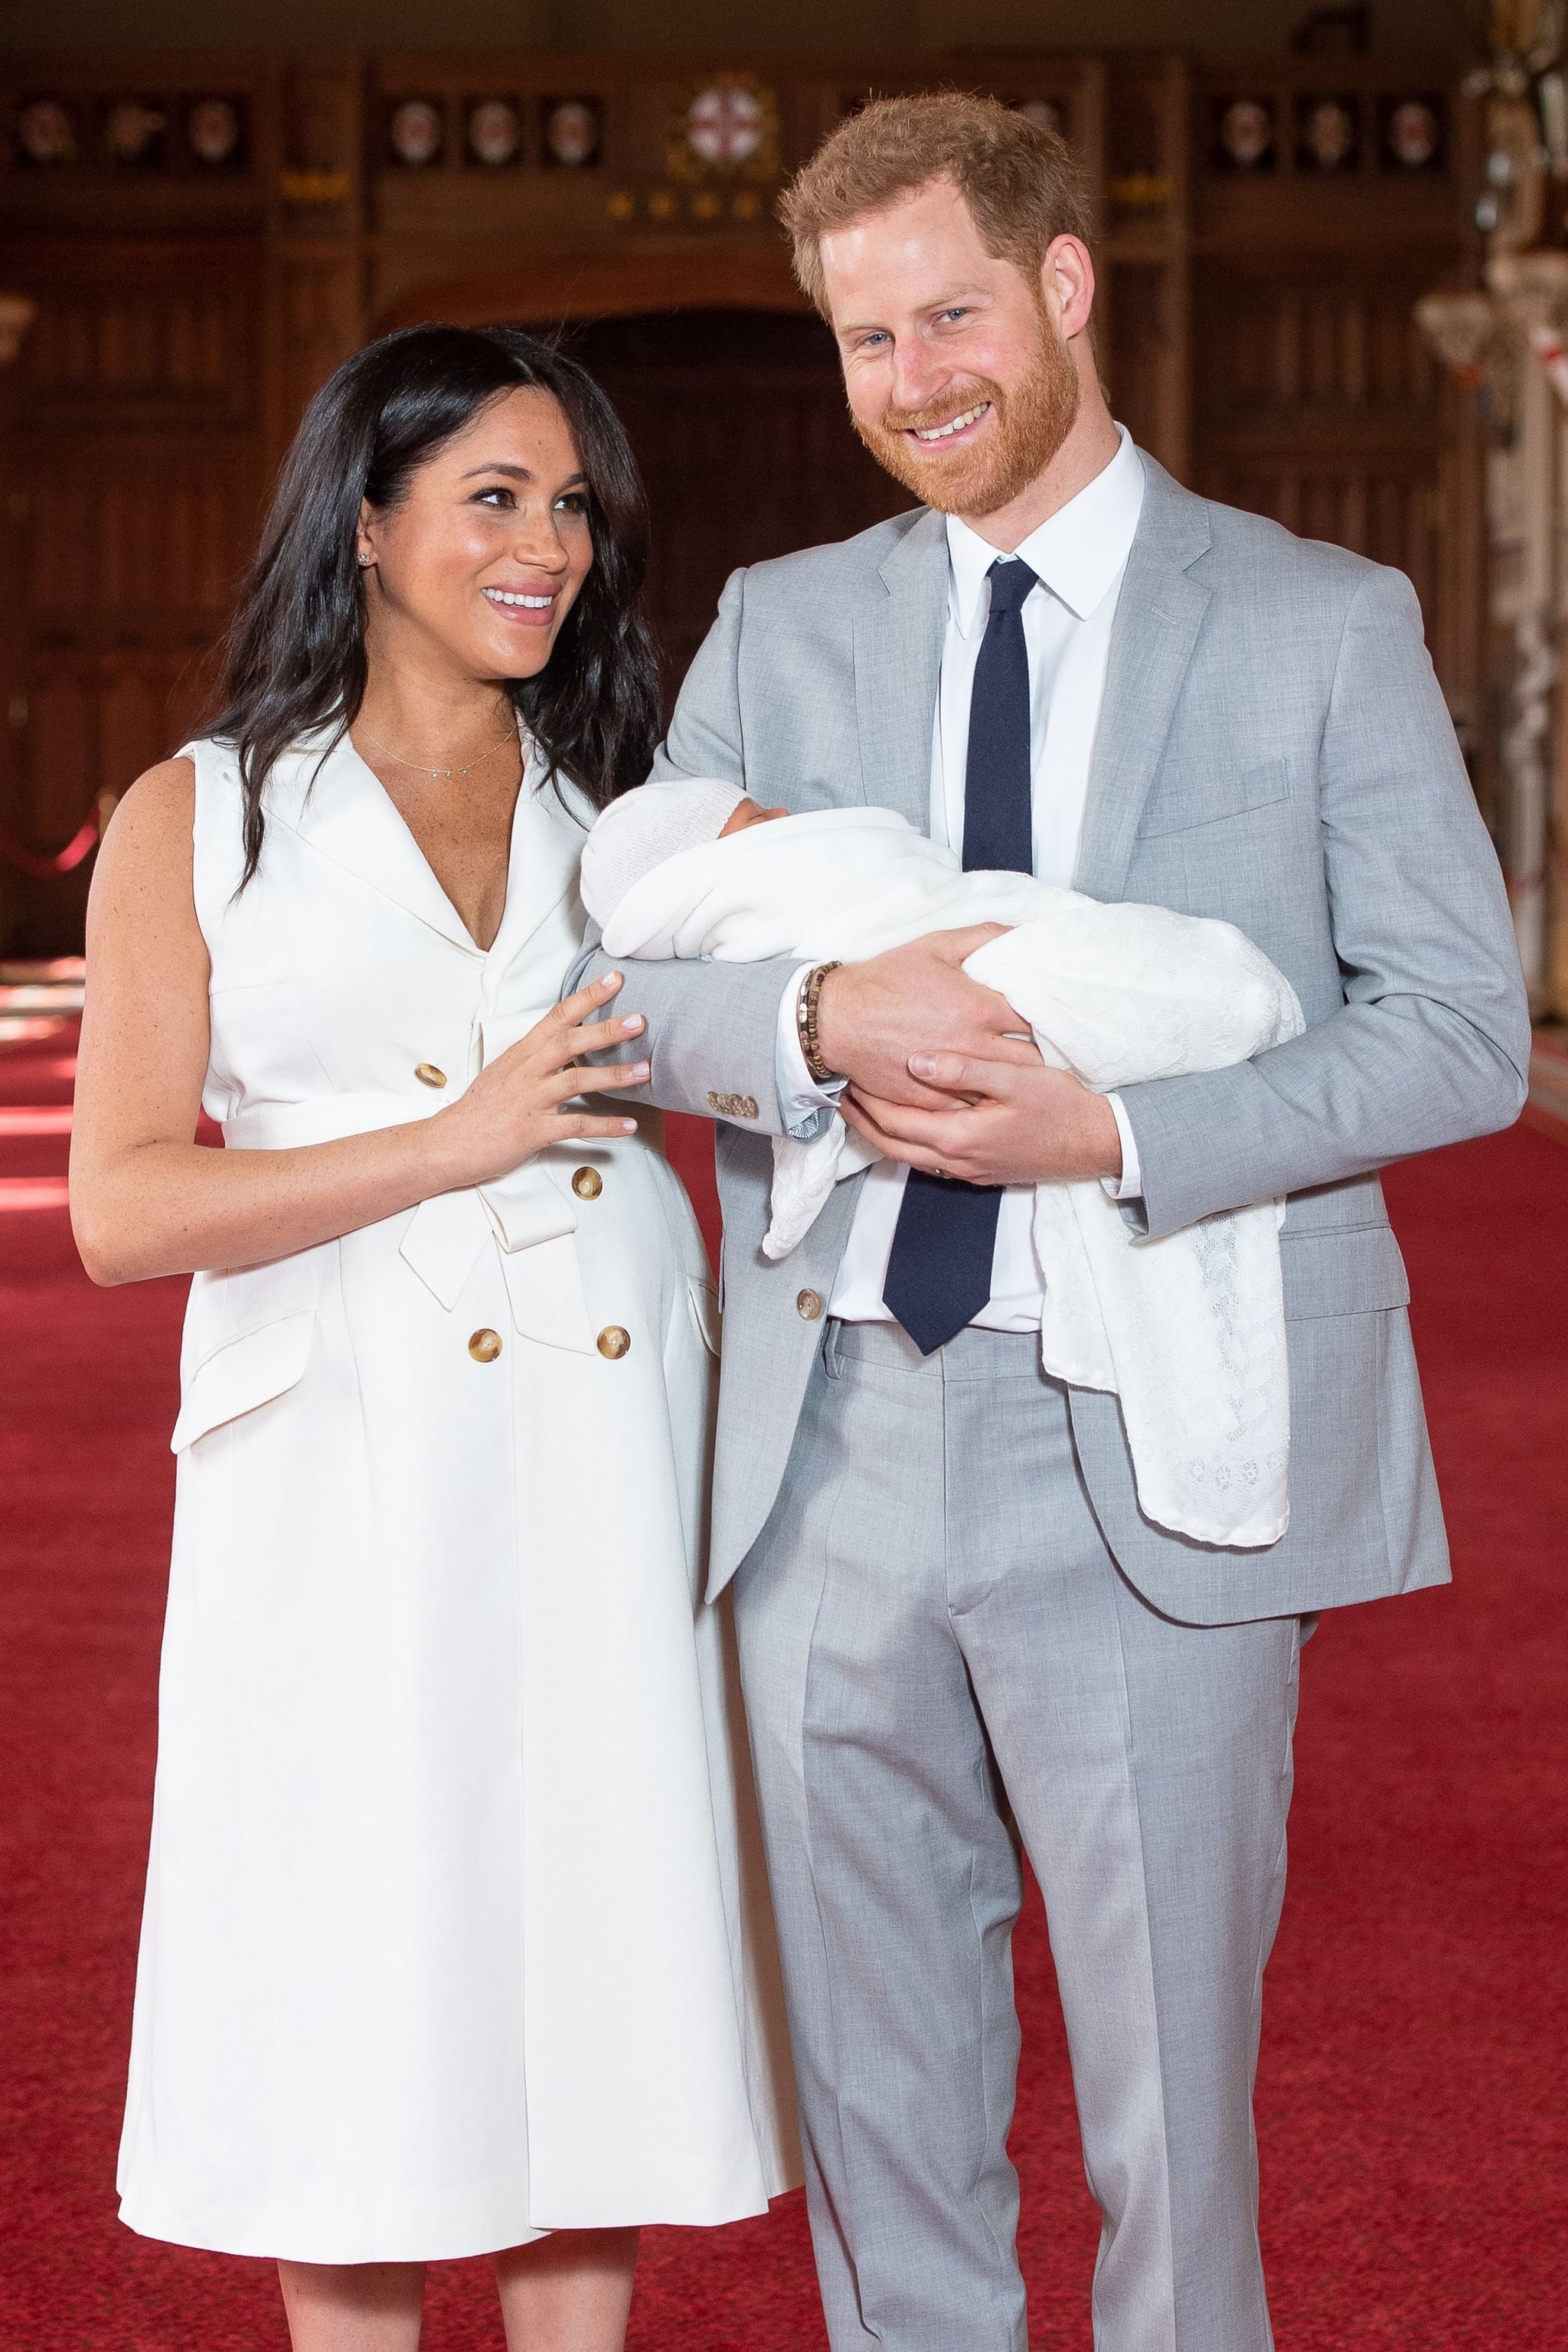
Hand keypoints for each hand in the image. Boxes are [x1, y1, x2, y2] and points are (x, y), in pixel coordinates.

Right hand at [431, 971, 648, 1186]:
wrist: (448, 1144)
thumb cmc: (480, 1109)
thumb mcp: (505, 1072)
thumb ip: (536, 1057)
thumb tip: (569, 1042)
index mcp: (521, 1054)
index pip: (556, 1017)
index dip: (587, 997)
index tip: (615, 980)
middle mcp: (526, 1072)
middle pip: (568, 1042)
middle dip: (605, 1030)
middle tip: (639, 1020)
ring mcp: (529, 1101)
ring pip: (575, 1081)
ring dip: (612, 1075)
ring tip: (644, 1071)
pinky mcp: (532, 1131)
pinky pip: (574, 1126)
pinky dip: (604, 1126)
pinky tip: (629, 1125)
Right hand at [814, 927, 1040, 1109]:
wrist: (838, 1019)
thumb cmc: (887, 979)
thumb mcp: (936, 945)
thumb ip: (984, 936)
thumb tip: (1021, 933)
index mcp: (980, 1007)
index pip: (1038, 1020)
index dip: (1049, 1020)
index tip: (1051, 1019)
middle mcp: (972, 1046)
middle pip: (1030, 1060)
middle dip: (1039, 1054)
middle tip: (1042, 1049)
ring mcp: (952, 1078)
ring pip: (1003, 1088)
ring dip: (1013, 1081)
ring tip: (1020, 1075)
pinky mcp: (932, 1100)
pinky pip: (971, 1107)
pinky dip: (981, 1100)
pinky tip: (986, 1093)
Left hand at [841, 1052, 1123, 1186]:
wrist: (1096, 1144)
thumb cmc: (1061, 1107)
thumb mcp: (1016, 1078)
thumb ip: (965, 1069)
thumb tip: (917, 1061)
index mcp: (959, 1137)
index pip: (894, 1121)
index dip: (866, 1100)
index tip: (848, 1076)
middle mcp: (956, 1161)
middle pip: (891, 1145)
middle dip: (863, 1120)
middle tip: (842, 1092)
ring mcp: (967, 1170)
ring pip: (908, 1156)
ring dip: (882, 1132)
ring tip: (864, 1105)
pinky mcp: (979, 1171)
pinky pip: (928, 1158)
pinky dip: (907, 1140)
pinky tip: (907, 1120)